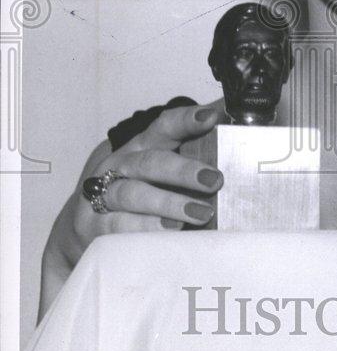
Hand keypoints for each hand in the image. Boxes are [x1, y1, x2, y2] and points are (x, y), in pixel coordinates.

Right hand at [39, 102, 224, 319]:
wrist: (86, 226)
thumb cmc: (141, 192)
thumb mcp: (164, 169)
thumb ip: (199, 153)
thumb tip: (238, 129)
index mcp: (144, 147)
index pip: (165, 126)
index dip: (187, 119)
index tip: (211, 117)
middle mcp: (122, 166)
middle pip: (151, 162)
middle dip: (184, 170)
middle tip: (215, 180)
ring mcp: (105, 195)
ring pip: (134, 194)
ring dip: (168, 204)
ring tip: (198, 214)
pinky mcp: (94, 226)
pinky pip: (119, 227)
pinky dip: (145, 230)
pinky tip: (168, 233)